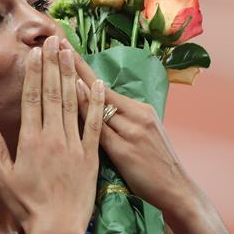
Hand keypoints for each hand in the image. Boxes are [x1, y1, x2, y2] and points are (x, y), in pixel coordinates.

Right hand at [0, 36, 105, 233]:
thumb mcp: (3, 177)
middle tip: (53, 40)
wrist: (57, 227)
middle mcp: (53, 136)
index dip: (33, 73)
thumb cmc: (26, 205)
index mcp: (31, 140)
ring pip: (72, 102)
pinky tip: (96, 83)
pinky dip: (96, 102)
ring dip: (70, 75)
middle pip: (52, 93)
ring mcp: (74, 144)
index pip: (32, 98)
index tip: (34, 52)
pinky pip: (95, 123)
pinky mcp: (92, 155)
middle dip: (52, 64)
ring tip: (70, 52)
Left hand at [70, 42, 188, 211]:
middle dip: (75, 64)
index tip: (66, 49)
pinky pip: (100, 126)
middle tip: (56, 41)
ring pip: (98, 102)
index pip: (104, 86)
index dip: (84, 67)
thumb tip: (100, 112)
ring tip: (57, 60)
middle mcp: (137, 115)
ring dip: (75, 81)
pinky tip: (72, 95)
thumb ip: (123, 123)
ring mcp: (132, 131)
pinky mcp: (126, 149)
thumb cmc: (156, 168)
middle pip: (99, 87)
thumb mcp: (144, 137)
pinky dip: (86, 109)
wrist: (177, 191)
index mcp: (141, 110)